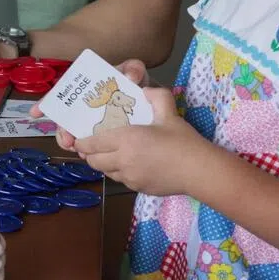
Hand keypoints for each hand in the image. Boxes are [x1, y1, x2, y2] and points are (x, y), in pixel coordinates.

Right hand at [32, 59, 150, 150]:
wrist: (155, 104)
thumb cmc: (138, 85)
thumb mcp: (134, 72)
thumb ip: (133, 70)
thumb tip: (130, 77)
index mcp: (89, 87)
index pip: (64, 93)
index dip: (48, 102)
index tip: (35, 113)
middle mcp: (86, 106)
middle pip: (66, 118)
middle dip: (62, 130)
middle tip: (68, 139)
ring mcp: (93, 122)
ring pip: (75, 134)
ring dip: (73, 143)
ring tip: (79, 150)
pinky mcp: (103, 138)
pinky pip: (91, 146)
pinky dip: (89, 153)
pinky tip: (91, 156)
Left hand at [72, 87, 209, 195]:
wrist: (200, 171)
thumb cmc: (183, 141)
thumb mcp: (169, 113)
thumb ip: (157, 96)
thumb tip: (146, 90)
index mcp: (126, 140)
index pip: (93, 143)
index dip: (82, 142)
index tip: (78, 138)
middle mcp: (123, 161)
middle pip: (94, 161)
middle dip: (89, 154)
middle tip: (92, 146)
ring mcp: (130, 178)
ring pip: (106, 172)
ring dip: (103, 163)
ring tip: (109, 154)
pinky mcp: (139, 189)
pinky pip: (121, 180)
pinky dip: (119, 172)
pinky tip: (129, 164)